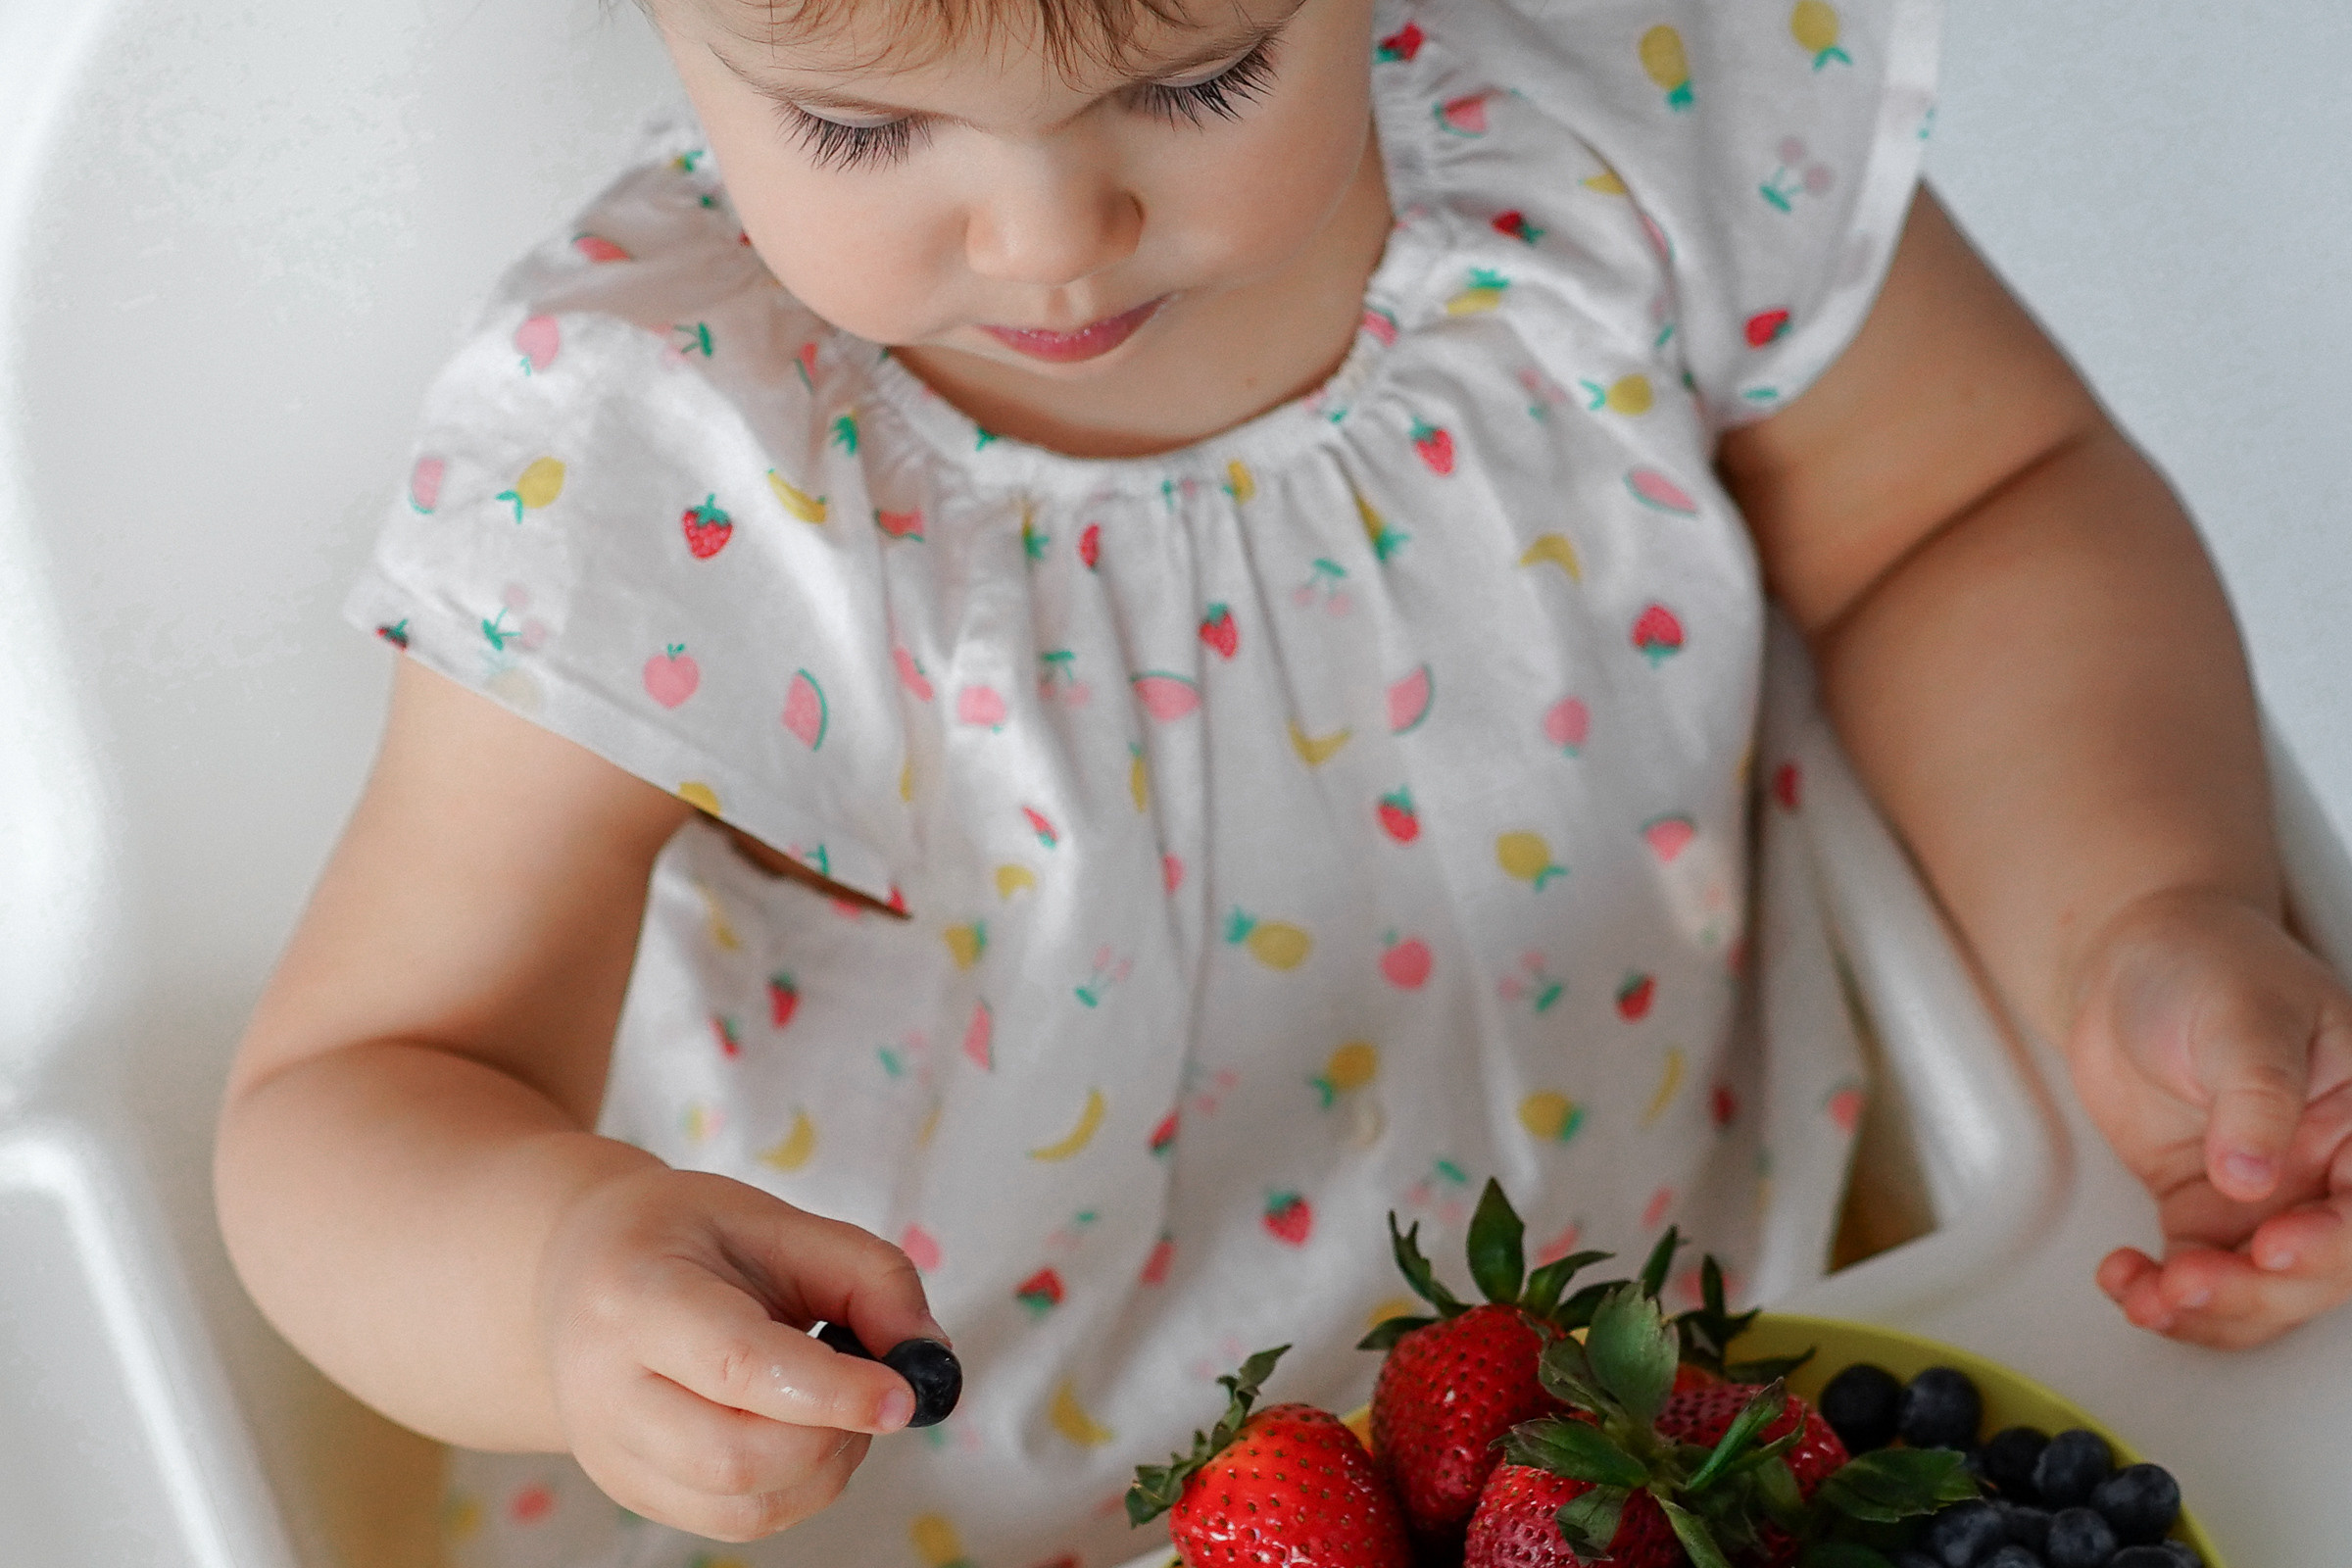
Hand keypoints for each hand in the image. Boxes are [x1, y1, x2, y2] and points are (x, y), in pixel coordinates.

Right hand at [535, 1167, 945, 1539]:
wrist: (579, 1273)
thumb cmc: (689, 1240)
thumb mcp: (779, 1221)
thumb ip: (869, 1276)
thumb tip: (929, 1360)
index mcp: (633, 1295)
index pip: (738, 1365)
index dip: (832, 1390)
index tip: (904, 1395)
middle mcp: (604, 1387)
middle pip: (736, 1457)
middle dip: (833, 1435)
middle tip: (872, 1388)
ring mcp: (609, 1453)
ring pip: (740, 1507)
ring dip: (824, 1469)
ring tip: (837, 1404)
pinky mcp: (630, 1492)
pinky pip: (735, 1522)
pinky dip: (797, 1488)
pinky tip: (803, 1431)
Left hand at [2064, 886, 2351, 1347]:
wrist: (2126, 963)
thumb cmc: (2205, 966)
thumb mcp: (2243, 1018)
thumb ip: (2255, 1095)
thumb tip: (2252, 1175)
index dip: (2332, 1244)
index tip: (2273, 1248)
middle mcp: (2323, 1170)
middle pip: (2318, 1267)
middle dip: (2256, 1290)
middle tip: (2188, 1283)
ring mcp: (2264, 1195)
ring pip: (2261, 1289)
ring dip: (2208, 1309)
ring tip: (2147, 1297)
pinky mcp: (2203, 1208)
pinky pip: (2198, 1273)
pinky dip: (2166, 1294)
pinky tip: (2126, 1282)